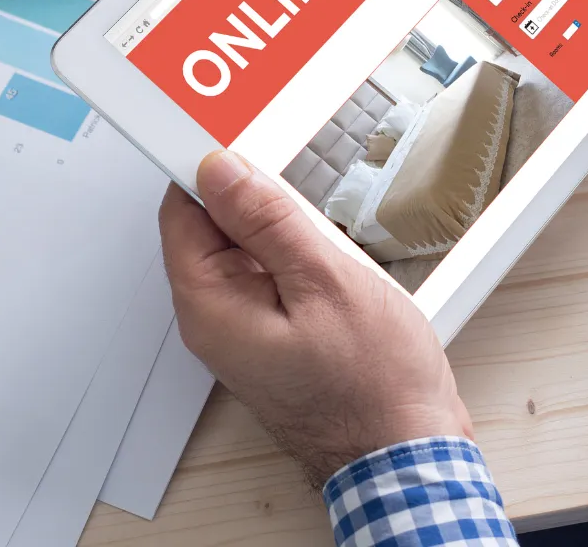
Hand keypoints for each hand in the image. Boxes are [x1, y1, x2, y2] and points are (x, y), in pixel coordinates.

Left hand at [159, 151, 473, 486]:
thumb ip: (268, 221)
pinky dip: (291, 253)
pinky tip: (327, 256)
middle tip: (298, 190)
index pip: (181, 212)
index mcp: (213, 306)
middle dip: (250, 196)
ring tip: (321, 232)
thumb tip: (221, 172)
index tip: (239, 138)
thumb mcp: (325, 282)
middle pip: (211, 227)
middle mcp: (217, 319)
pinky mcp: (272, 333)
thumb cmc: (373, 384)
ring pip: (244, 248)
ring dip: (278, 225)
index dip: (207, 168)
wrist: (405, 448)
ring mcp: (245, 329)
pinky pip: (267, 274)